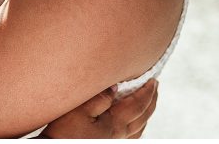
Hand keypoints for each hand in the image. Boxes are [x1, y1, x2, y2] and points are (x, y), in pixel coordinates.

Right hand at [40, 79, 158, 137]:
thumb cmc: (64, 132)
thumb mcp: (79, 109)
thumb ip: (100, 98)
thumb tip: (115, 88)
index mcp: (115, 123)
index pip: (139, 105)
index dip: (148, 92)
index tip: (153, 80)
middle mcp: (119, 134)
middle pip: (143, 116)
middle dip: (151, 100)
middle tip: (155, 87)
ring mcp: (115, 141)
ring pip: (139, 127)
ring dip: (147, 113)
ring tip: (149, 102)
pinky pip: (132, 136)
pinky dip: (139, 125)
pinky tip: (135, 123)